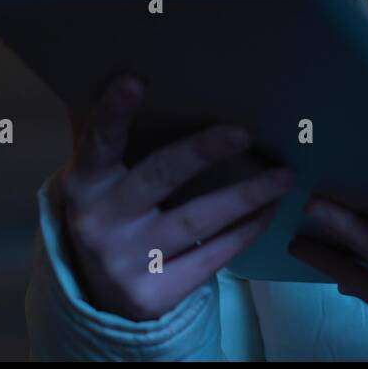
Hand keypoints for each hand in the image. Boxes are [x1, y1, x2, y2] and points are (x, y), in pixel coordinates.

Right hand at [59, 73, 295, 321]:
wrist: (99, 299)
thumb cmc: (112, 213)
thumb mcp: (100, 180)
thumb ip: (110, 137)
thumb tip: (127, 69)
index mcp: (84, 183)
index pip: (97, 141)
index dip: (114, 111)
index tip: (136, 80)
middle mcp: (99, 222)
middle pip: (159, 177)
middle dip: (202, 152)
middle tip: (243, 132)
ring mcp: (126, 262)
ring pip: (198, 221)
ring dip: (247, 195)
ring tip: (284, 176)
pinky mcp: (154, 295)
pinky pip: (212, 257)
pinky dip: (245, 231)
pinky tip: (269, 211)